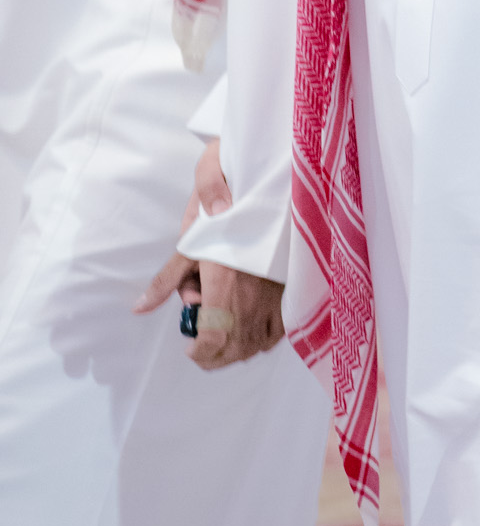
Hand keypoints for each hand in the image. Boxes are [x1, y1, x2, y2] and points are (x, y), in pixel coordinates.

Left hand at [133, 141, 285, 369]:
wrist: (271, 170)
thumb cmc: (227, 200)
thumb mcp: (192, 235)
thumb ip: (168, 276)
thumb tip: (140, 308)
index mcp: (223, 282)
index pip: (211, 341)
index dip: (199, 353)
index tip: (190, 347)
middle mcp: (252, 295)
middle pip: (235, 350)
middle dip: (214, 355)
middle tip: (200, 344)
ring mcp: (277, 293)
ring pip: (258, 342)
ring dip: (239, 347)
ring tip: (224, 333)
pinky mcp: (293, 287)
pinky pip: (281, 329)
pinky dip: (264, 336)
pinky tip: (252, 325)